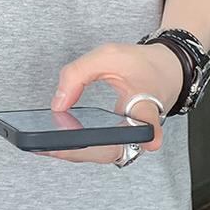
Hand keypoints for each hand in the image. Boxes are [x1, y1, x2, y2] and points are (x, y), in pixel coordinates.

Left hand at [47, 38, 182, 161]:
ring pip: (103, 154)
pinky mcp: (122, 141)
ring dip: (75, 151)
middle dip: (80, 151)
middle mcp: (140, 129)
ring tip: (44, 144)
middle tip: (51, 146)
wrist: (164, 71)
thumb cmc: (141, 64)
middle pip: (112, 149)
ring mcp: (131, 139)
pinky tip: (56, 139)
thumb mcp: (110, 55)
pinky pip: (100, 150)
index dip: (150, 135)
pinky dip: (79, 146)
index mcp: (146, 105)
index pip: (148, 123)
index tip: (151, 143)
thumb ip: (79, 73)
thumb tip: (57, 105)